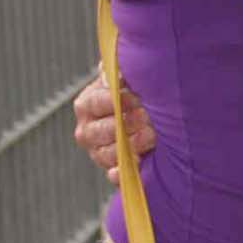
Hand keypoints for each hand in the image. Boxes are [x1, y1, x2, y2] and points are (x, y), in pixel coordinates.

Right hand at [73, 67, 154, 183]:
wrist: (153, 114)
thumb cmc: (138, 90)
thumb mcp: (129, 76)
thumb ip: (121, 69)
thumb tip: (115, 67)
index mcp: (89, 103)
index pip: (93, 103)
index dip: (113, 101)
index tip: (134, 97)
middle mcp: (88, 129)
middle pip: (96, 132)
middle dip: (122, 125)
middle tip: (145, 117)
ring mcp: (99, 151)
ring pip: (105, 154)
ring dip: (129, 146)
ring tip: (151, 135)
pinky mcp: (113, 169)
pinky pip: (114, 175)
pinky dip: (124, 171)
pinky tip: (139, 161)